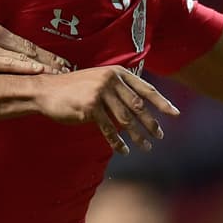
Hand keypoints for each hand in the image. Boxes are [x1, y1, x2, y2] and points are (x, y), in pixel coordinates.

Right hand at [0, 20, 69, 75]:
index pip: (24, 44)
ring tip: (63, 73)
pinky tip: (41, 72)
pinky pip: (10, 65)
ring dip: (46, 65)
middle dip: (52, 59)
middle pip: (31, 49)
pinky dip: (28, 68)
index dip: (43, 53)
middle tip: (70, 67)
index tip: (58, 60)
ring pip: (25, 57)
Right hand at [34, 66, 179, 154]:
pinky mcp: (90, 107)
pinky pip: (109, 129)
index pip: (145, 89)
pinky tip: (124, 150)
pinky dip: (117, 142)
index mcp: (116, 72)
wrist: (47, 91)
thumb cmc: (74, 89)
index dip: (162, 102)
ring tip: (146, 147)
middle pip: (138, 106)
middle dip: (151, 123)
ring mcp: (100, 93)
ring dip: (138, 136)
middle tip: (160, 136)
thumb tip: (141, 107)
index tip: (175, 114)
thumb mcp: (99, 81)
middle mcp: (110, 80)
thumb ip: (118, 90)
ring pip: (125, 119)